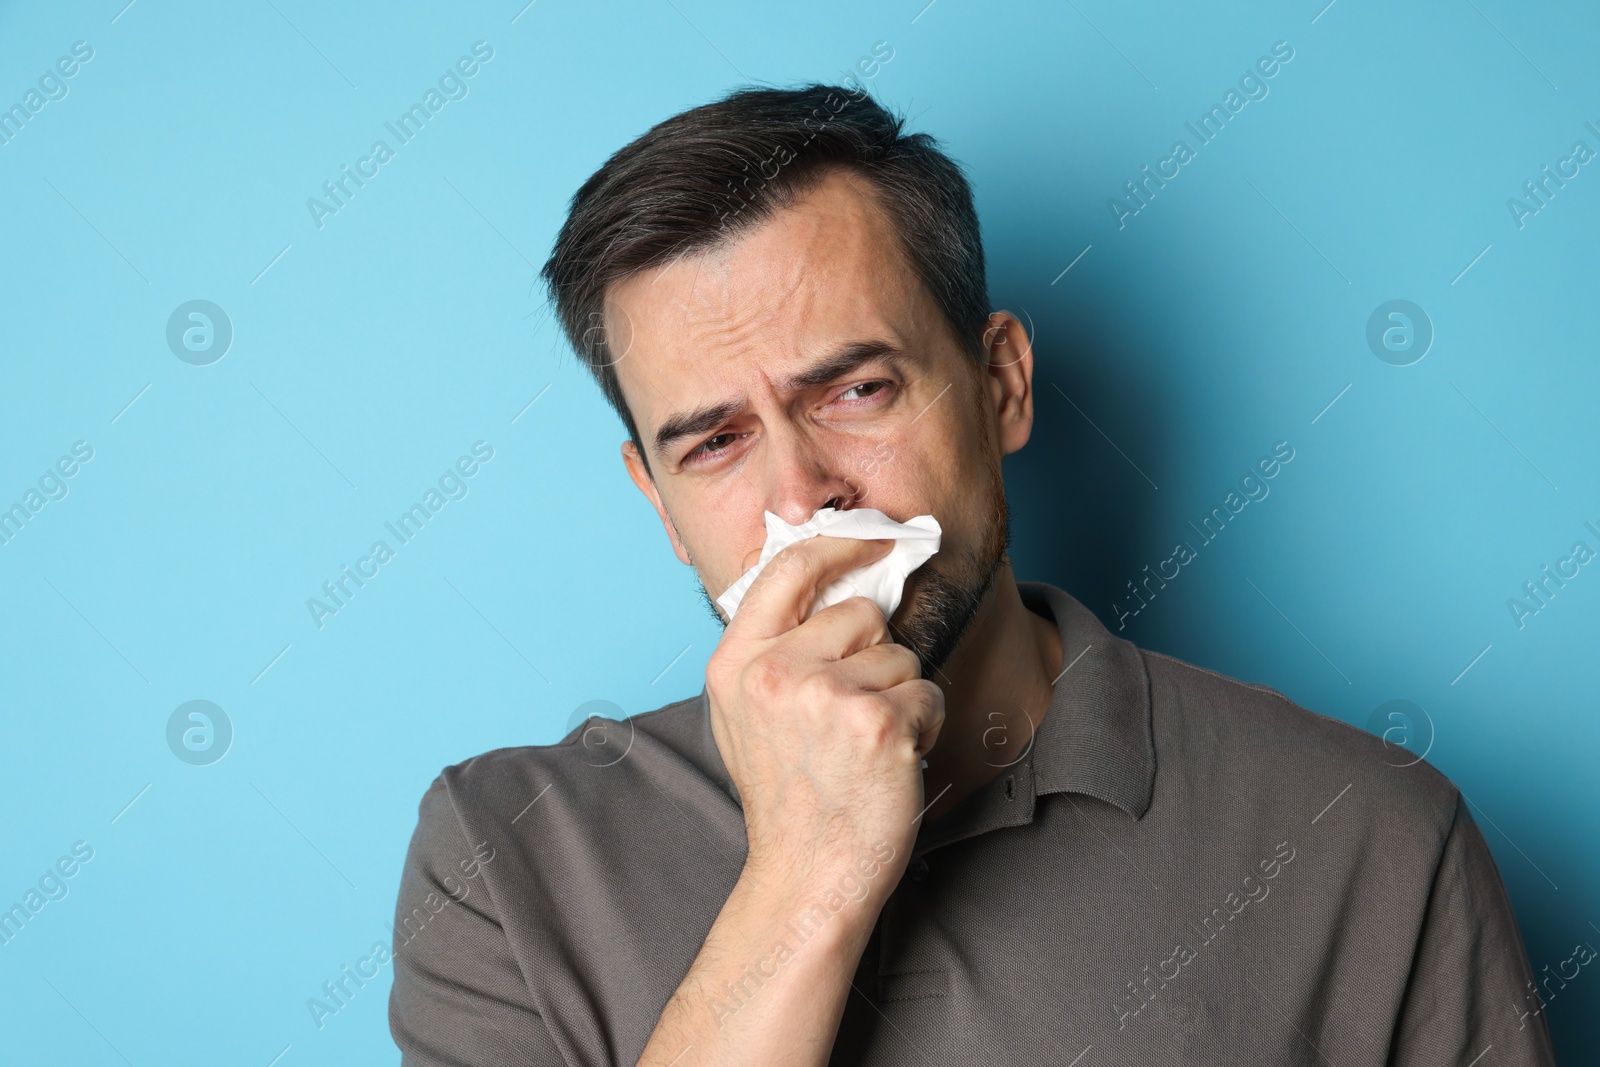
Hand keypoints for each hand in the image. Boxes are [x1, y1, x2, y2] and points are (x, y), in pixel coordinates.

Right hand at [705, 535, 944, 901]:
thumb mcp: (746, 712)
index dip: (841, 545)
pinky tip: (891, 761)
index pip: (789, 568)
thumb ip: (773, 645)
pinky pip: (928, 691)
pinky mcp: (879, 722)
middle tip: (851, 715)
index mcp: (736, 663)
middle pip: (861, 613)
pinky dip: (924, 724)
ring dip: (900, 694)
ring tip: (866, 746)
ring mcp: (826, 696)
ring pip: (901, 654)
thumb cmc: (788, 795)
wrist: (809, 875)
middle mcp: (775, 672)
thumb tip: (831, 579)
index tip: (875, 538)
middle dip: (875, 654)